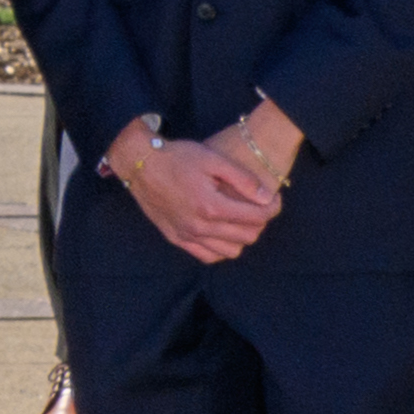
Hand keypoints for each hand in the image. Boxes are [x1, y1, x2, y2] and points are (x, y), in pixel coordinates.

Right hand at [107, 124, 275, 263]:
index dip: (272, 208)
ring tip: (240, 218)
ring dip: (242, 237)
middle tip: (258, 206)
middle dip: (260, 221)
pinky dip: (221, 248)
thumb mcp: (212, 158)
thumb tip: (266, 196)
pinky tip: (222, 232)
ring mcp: (187, 235)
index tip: (273, 198)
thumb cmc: (176, 157)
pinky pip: (208, 256)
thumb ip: (242, 178)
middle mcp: (200, 227)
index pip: (257, 217)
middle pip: (248, 236)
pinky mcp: (176, 238)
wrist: (140, 163)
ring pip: (231, 251)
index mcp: (211, 206)